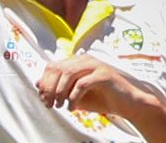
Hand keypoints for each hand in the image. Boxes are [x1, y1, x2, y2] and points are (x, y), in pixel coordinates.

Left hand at [36, 54, 152, 118]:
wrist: (128, 105)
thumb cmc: (102, 99)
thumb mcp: (75, 95)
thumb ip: (58, 89)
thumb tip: (37, 84)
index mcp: (76, 61)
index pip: (52, 66)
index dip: (44, 82)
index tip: (43, 99)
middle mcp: (84, 59)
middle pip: (57, 68)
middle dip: (50, 87)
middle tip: (49, 104)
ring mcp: (95, 65)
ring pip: (68, 73)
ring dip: (60, 91)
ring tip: (59, 105)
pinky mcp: (104, 74)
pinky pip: (83, 83)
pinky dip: (74, 96)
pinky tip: (72, 107)